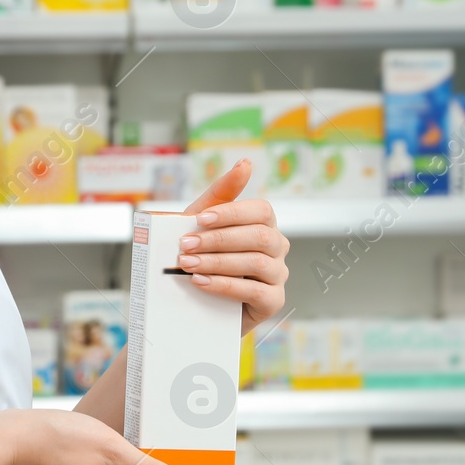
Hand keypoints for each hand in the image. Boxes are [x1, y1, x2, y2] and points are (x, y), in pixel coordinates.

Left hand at [180, 158, 290, 336]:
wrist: (194, 300)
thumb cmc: (202, 254)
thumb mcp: (203, 222)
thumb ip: (222, 192)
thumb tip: (246, 162)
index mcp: (265, 225)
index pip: (262, 211)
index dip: (231, 213)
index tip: (199, 219)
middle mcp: (278, 248)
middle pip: (260, 237)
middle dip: (219, 240)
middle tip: (185, 245)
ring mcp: (279, 275)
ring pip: (257, 263)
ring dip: (218, 262)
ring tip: (188, 265)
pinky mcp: (273, 302)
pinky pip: (255, 292)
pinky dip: (225, 285)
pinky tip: (201, 282)